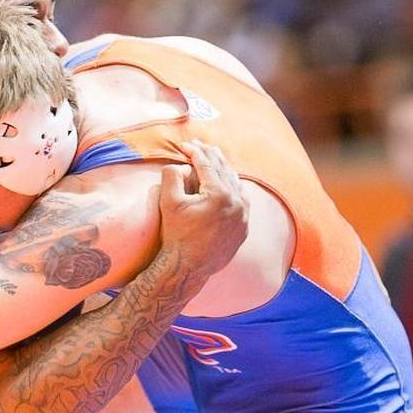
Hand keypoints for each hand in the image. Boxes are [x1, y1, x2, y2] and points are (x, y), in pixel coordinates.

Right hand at [157, 140, 249, 275]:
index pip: (207, 165)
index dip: (195, 152)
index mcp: (220, 194)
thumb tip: (181, 163)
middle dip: (210, 156)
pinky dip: (234, 189)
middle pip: (224, 171)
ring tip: (214, 160)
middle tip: (200, 146)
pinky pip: (242, 202)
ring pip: (236, 184)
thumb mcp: (168, 202)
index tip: (185, 145)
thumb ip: (172, 175)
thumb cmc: (175, 234)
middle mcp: (237, 203)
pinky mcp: (243, 228)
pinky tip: (229, 184)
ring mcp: (243, 217)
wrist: (187, 267)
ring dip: (224, 170)